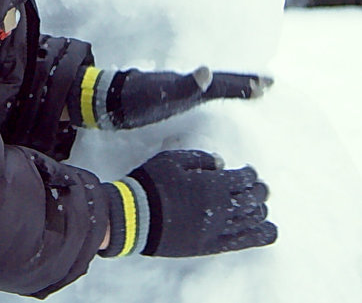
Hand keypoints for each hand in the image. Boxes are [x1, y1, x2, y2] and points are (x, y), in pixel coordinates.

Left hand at [72, 66, 270, 128]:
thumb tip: (207, 72)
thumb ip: (186, 85)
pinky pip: (194, 94)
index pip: (223, 82)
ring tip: (248, 87)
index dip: (245, 83)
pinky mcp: (165, 98)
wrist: (106, 99)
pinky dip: (207, 91)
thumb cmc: (134, 98)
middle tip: (267, 82)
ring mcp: (175, 91)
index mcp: (190, 84)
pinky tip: (207, 92)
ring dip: (229, 86)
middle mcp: (185, 85)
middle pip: (220, 82)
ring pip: (208, 86)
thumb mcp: (162, 93)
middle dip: (243, 82)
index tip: (269, 82)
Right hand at [100, 149, 275, 257]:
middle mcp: (221, 207)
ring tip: (258, 205)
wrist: (135, 217)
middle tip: (257, 187)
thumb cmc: (150, 184)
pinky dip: (262, 235)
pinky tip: (269, 230)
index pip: (244, 178)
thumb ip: (199, 158)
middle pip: (254, 198)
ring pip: (254, 220)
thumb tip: (221, 162)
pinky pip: (246, 241)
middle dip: (259, 190)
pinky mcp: (213, 245)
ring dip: (260, 210)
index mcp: (212, 184)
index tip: (247, 171)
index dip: (249, 173)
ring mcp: (218, 228)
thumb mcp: (170, 160)